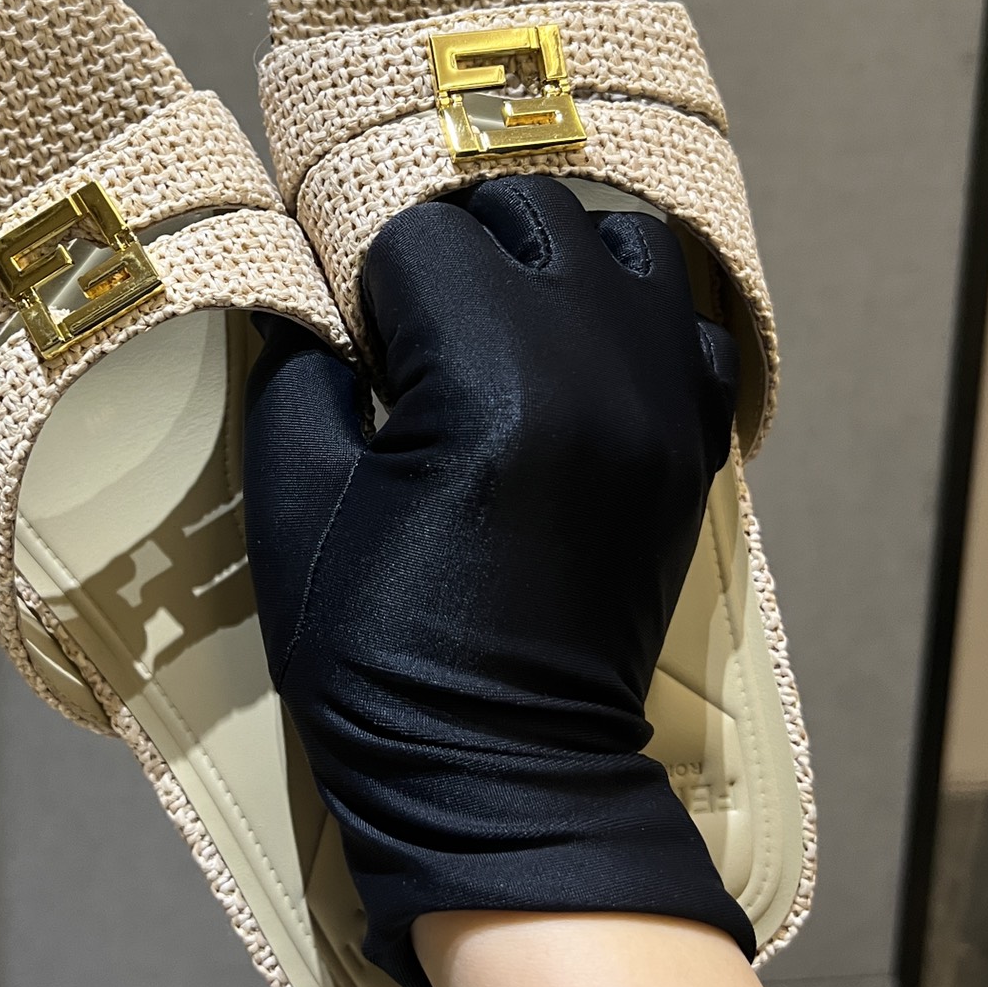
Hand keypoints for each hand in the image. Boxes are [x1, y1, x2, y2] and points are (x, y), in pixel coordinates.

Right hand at [242, 176, 752, 986]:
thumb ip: (294, 378)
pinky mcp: (694, 447)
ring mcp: (662, 403)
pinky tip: (579, 367)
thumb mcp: (293, 510)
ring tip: (501, 325)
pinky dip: (635, 322)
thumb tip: (307, 308)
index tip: (348, 340)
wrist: (503, 774)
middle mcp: (595, 365)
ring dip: (553, 261)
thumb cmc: (380, 655)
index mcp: (487, 377)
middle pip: (529, 212)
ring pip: (625, 245)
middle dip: (456, 245)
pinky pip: (690, 329)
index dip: (363, 278)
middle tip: (412, 323)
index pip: (418, 236)